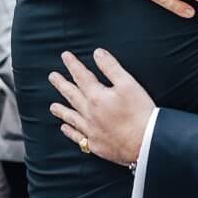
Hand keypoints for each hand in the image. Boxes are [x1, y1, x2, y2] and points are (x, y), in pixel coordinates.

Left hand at [49, 49, 153, 165]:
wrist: (145, 142)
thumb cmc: (140, 112)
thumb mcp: (128, 83)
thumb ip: (111, 67)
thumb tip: (98, 53)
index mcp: (97, 97)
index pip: (82, 76)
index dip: (73, 65)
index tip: (65, 56)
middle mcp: (89, 113)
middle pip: (72, 95)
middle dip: (62, 84)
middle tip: (52, 77)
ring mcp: (91, 130)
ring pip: (71, 117)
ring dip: (61, 110)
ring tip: (53, 106)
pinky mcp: (96, 144)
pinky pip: (77, 137)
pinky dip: (70, 131)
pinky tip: (65, 128)